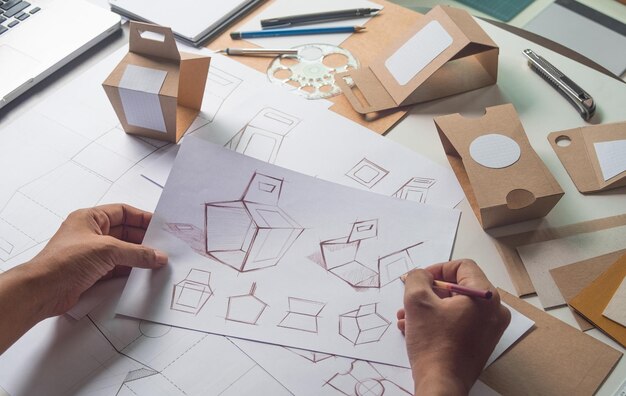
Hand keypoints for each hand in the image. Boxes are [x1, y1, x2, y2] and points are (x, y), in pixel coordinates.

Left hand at [24, 204, 167, 316]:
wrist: (43, 291)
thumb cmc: (64, 261)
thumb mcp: (107, 250)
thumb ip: (137, 253)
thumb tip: (157, 255)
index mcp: (90, 218)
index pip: (123, 212)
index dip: (142, 218)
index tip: (160, 225)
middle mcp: (90, 233)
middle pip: (125, 232)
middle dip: (144, 239)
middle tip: (162, 245)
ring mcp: (91, 253)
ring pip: (122, 251)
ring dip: (138, 256)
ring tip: (157, 261)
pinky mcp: (92, 272)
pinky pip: (117, 268)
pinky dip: (131, 270)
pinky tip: (143, 273)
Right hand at [397, 259, 510, 394]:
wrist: (441, 384)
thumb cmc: (433, 344)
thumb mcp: (417, 300)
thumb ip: (417, 277)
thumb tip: (421, 274)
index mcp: (486, 296)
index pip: (463, 267)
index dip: (438, 269)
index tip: (421, 279)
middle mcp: (494, 311)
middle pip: (459, 287)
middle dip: (430, 291)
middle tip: (412, 297)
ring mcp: (489, 329)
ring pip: (456, 306)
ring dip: (430, 307)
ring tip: (407, 316)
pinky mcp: (481, 343)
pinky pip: (460, 321)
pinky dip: (439, 320)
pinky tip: (415, 328)